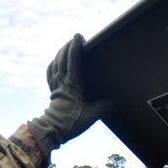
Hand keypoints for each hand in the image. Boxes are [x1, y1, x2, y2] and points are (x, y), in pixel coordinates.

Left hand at [27, 34, 115, 161]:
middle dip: (69, 46)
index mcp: (72, 85)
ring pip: (56, 63)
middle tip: (75, 38)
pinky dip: (53, 64)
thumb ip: (103, 108)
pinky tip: (56, 62)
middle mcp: (62, 82)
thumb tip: (116, 104)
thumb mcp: (91, 116)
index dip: (75, 47)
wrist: (52, 131)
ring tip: (67, 46)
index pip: (73, 61)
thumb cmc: (71, 124)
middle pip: (63, 59)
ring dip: (61, 53)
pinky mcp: (52, 91)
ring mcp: (55, 86)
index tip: (78, 36)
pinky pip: (51, 73)